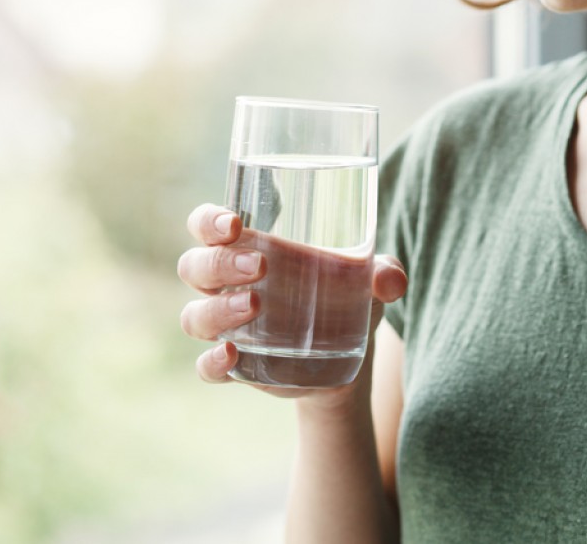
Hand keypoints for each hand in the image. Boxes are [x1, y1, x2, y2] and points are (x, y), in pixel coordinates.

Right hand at [177, 203, 406, 398]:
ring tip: (253, 306)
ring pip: (194, 315)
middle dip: (220, 262)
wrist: (351, 356)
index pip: (206, 225)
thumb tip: (392, 281)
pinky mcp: (236, 366)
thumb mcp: (368, 281)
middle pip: (196, 267)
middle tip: (259, 266)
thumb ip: (383, 274)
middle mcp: (226, 284)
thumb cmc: (347, 296)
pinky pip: (206, 367)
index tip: (233, 223)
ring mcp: (227, 327)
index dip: (208, 221)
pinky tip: (231, 356)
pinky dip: (212, 362)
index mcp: (247, 247)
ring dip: (216, 310)